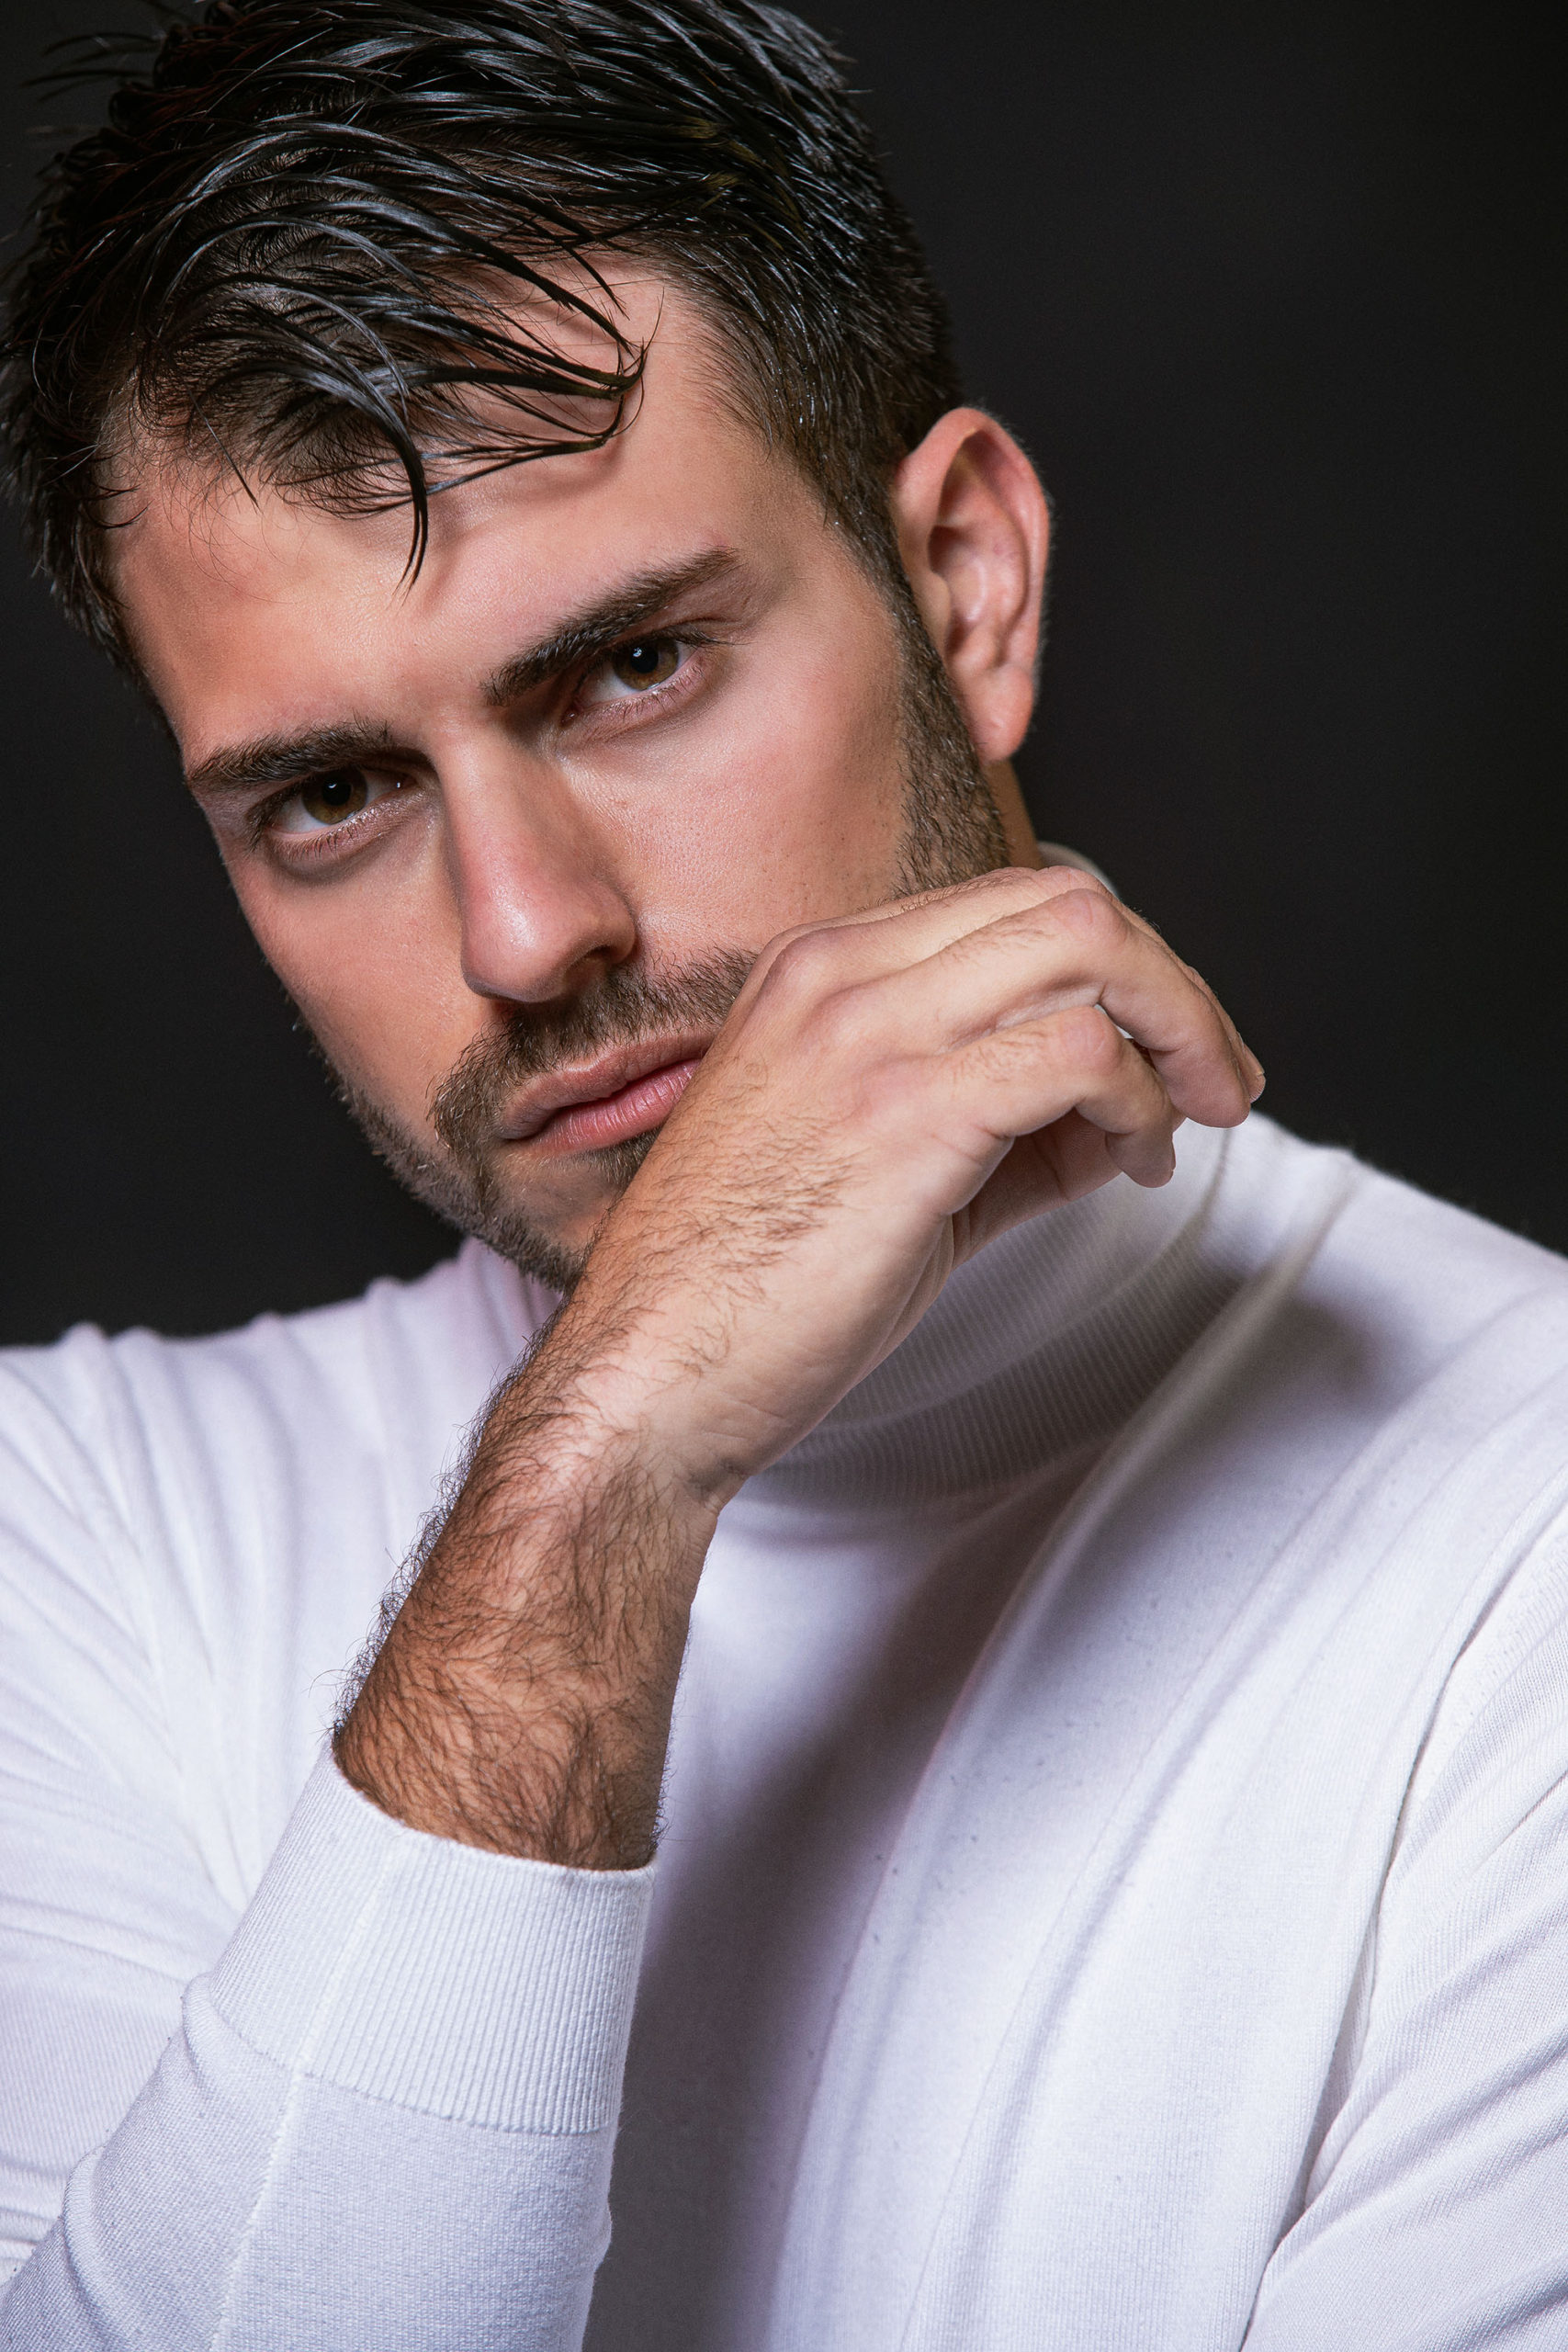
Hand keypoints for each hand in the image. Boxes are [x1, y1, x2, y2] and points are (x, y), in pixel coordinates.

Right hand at [336, 866, 1259, 1865]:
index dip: (1120, 968)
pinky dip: (1139, 1099)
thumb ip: (1000, 1129)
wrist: (646, 1379)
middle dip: (1175, 985)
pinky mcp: (903, 1114)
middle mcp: (842, 974)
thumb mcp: (877, 1173)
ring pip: (1090, 949)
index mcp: (820, 970)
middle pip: (1070, 901)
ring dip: (1182, 1030)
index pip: (1016, 902)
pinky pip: (1079, 1053)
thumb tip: (1120, 1121)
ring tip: (1200, 1115)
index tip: (1165, 1052)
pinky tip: (1135, 1163)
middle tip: (1221, 1078)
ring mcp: (867, 1033)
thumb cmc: (745, 1293)